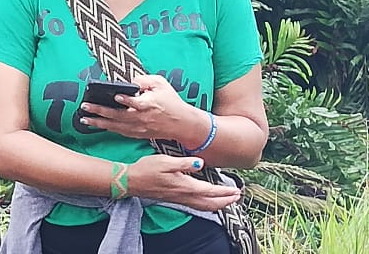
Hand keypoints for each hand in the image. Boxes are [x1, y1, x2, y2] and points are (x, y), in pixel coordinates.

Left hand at [79, 75, 204, 141]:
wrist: (182, 124)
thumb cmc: (171, 101)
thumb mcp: (161, 84)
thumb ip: (144, 80)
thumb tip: (129, 80)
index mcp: (149, 104)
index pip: (136, 103)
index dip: (126, 100)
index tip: (116, 96)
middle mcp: (142, 118)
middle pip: (119, 116)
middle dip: (100, 111)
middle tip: (85, 107)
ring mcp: (139, 128)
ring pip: (116, 126)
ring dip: (99, 123)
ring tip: (85, 119)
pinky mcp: (138, 133)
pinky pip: (120, 131)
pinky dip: (108, 128)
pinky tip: (97, 124)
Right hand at [126, 155, 240, 211]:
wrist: (131, 181)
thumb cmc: (147, 169)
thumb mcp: (166, 161)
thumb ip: (185, 163)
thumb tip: (201, 163)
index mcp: (184, 186)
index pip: (210, 191)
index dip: (225, 192)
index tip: (236, 191)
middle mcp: (184, 195)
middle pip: (210, 203)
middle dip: (226, 201)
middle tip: (237, 196)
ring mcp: (179, 199)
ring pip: (204, 207)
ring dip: (218, 205)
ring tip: (228, 201)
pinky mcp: (175, 199)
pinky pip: (196, 206)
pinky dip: (207, 206)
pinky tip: (208, 202)